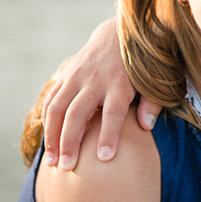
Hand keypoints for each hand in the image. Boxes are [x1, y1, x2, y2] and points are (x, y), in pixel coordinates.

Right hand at [41, 18, 161, 170]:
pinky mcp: (66, 75)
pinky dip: (47, 122)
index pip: (113, 111)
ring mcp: (77, 76)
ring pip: (57, 108)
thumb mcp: (153, 81)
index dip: (109, 134)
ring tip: (52, 163)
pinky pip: (51, 101)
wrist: (118, 34)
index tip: (104, 158)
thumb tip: (146, 126)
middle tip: (68, 167)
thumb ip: (152, 103)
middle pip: (78, 113)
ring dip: (52, 136)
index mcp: (120, 83)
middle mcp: (96, 79)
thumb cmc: (140, 66)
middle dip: (71, 141)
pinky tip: (48, 143)